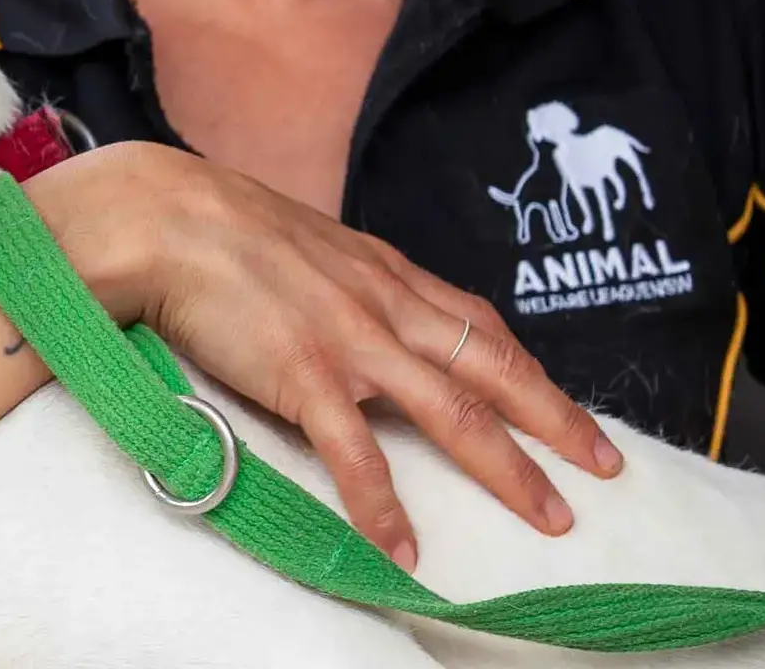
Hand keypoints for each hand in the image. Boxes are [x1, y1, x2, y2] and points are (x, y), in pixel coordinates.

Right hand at [30, 141, 622, 572]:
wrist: (159, 215)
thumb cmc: (210, 220)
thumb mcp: (298, 236)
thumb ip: (331, 272)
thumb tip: (335, 297)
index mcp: (381, 270)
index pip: (477, 321)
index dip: (528, 366)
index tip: (562, 401)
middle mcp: (384, 303)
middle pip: (494, 367)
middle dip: (557, 419)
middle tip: (605, 465)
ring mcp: (351, 340)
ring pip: (454, 411)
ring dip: (508, 469)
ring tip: (549, 518)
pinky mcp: (304, 374)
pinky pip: (357, 453)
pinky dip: (384, 505)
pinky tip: (405, 549)